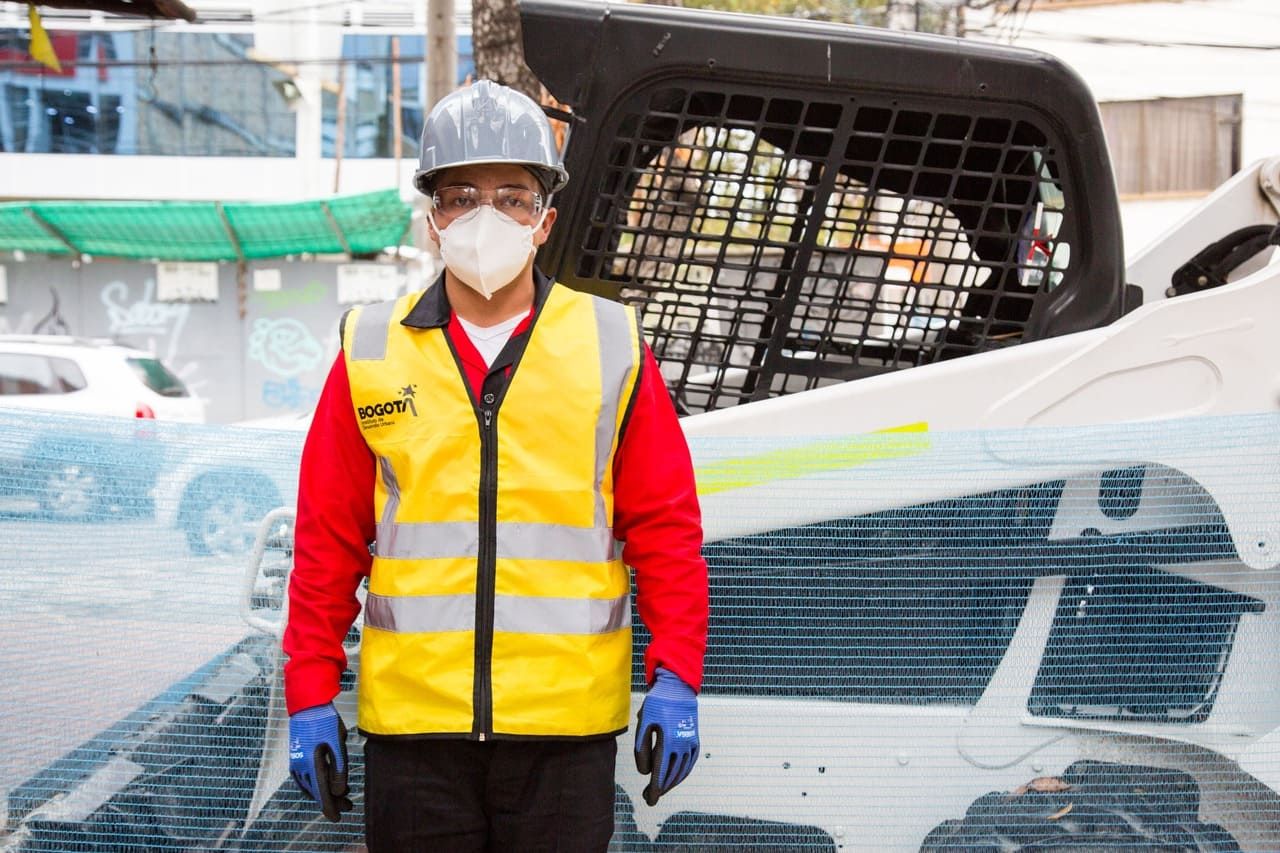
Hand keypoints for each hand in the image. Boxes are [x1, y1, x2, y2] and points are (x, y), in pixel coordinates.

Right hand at [289, 702, 352, 821]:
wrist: (307, 705)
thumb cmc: (325, 721)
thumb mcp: (337, 743)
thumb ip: (339, 768)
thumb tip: (340, 791)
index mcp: (311, 764)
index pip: (321, 794)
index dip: (330, 807)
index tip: (338, 817)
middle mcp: (300, 767)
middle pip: (316, 792)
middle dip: (332, 801)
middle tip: (348, 806)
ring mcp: (296, 763)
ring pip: (310, 786)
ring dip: (325, 793)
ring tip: (342, 794)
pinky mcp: (296, 757)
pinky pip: (304, 779)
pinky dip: (316, 785)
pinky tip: (325, 785)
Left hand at [633, 667, 699, 805]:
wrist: (677, 688)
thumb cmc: (657, 703)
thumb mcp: (644, 722)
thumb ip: (641, 748)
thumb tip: (645, 772)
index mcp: (669, 740)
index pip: (661, 772)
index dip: (655, 788)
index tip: (649, 799)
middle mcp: (683, 744)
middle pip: (672, 775)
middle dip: (661, 789)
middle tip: (649, 797)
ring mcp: (691, 742)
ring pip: (682, 771)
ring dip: (671, 783)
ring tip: (660, 790)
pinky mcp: (695, 740)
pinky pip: (690, 763)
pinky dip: (682, 773)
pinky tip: (675, 778)